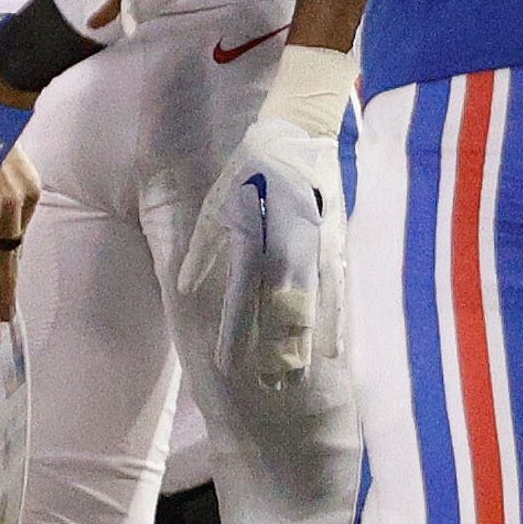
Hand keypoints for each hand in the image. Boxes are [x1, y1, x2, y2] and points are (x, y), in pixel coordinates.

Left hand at [180, 114, 345, 389]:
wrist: (299, 136)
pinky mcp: (338, 248)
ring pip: (313, 306)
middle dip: (274, 348)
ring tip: (296, 379)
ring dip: (304, 344)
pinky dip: (334, 324)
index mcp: (257, 235)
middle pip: (283, 308)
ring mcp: (319, 249)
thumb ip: (202, 248)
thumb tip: (184, 288)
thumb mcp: (216, 203)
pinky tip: (333, 353)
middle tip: (268, 387)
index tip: (224, 364)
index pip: (243, 295)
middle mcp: (291, 247)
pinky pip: (337, 293)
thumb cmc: (248, 172)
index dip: (234, 330)